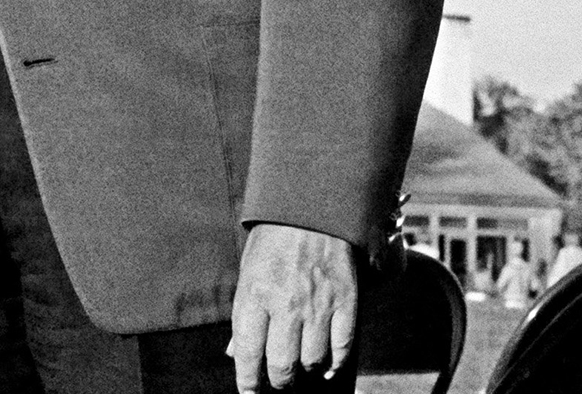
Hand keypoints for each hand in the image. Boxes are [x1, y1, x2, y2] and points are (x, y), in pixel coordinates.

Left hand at [229, 224, 356, 390]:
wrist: (313, 206)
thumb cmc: (274, 240)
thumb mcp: (248, 271)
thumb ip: (245, 314)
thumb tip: (235, 353)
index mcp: (255, 293)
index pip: (248, 352)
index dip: (248, 381)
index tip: (249, 392)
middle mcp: (285, 303)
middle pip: (282, 365)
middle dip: (278, 383)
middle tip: (278, 383)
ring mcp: (318, 304)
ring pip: (312, 361)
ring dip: (305, 373)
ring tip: (300, 370)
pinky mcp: (346, 301)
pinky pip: (342, 347)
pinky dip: (335, 364)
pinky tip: (327, 368)